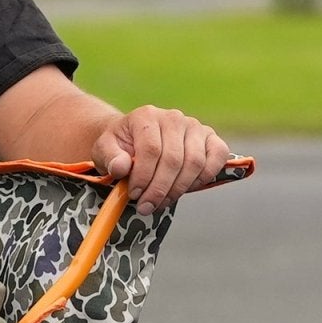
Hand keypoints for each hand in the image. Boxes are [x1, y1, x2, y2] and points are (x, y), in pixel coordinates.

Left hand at [91, 106, 229, 215]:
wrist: (134, 141)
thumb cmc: (119, 148)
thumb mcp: (104, 151)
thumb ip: (110, 158)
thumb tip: (121, 168)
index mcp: (147, 116)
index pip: (151, 150)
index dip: (144, 177)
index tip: (133, 195)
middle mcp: (173, 117)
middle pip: (174, 160)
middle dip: (159, 189)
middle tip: (146, 206)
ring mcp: (194, 127)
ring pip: (195, 163)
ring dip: (178, 189)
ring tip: (160, 202)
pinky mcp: (211, 138)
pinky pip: (217, 158)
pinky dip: (203, 179)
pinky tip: (183, 189)